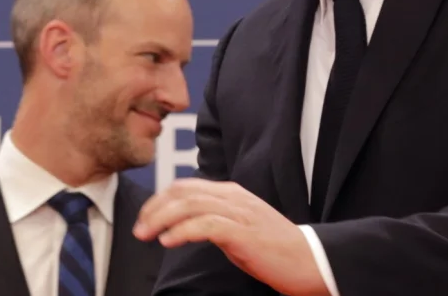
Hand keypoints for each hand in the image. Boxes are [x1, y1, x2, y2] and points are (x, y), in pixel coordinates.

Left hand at [133, 178, 328, 295]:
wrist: (309, 261)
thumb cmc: (273, 249)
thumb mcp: (238, 228)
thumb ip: (214, 220)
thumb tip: (183, 226)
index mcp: (230, 193)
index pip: (185, 186)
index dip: (159, 200)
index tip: (145, 218)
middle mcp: (233, 197)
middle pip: (182, 192)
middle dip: (154, 208)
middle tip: (138, 229)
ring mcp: (239, 213)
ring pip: (190, 205)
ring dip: (162, 219)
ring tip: (146, 235)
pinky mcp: (243, 232)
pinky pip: (206, 225)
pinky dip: (182, 231)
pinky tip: (168, 241)